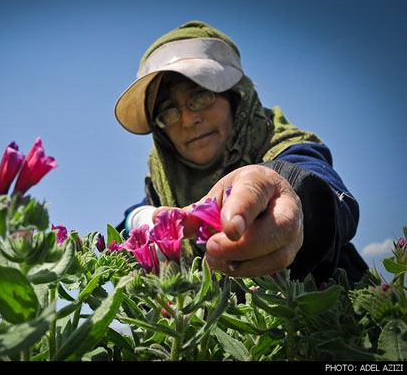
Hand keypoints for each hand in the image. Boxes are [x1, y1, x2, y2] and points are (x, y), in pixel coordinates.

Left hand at [153, 165, 303, 277]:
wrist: (268, 199)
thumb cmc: (236, 196)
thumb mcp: (216, 197)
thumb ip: (192, 212)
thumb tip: (156, 219)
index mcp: (260, 181)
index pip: (254, 194)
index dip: (241, 212)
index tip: (228, 229)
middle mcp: (285, 204)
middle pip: (277, 229)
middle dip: (243, 246)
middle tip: (212, 250)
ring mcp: (294, 230)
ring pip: (278, 253)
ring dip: (244, 264)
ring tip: (215, 261)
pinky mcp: (291, 251)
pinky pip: (274, 267)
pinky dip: (249, 270)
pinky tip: (228, 267)